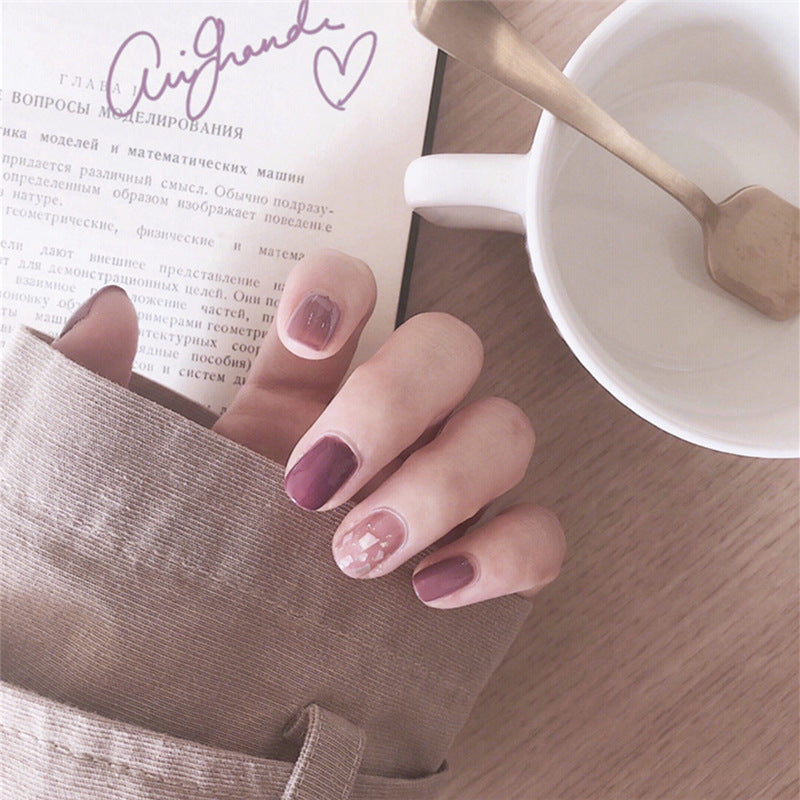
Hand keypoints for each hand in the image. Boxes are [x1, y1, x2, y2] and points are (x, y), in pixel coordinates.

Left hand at [53, 249, 564, 607]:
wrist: (200, 679)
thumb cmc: (166, 569)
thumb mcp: (109, 477)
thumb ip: (93, 386)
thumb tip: (114, 311)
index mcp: (301, 393)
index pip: (352, 294)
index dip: (343, 291)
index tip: (304, 341)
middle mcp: (387, 428)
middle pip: (450, 348)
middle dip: (395, 401)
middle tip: (320, 483)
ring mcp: (440, 490)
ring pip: (505, 432)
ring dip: (442, 483)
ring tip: (359, 551)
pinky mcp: (477, 561)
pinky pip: (539, 535)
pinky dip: (504, 552)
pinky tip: (433, 588)